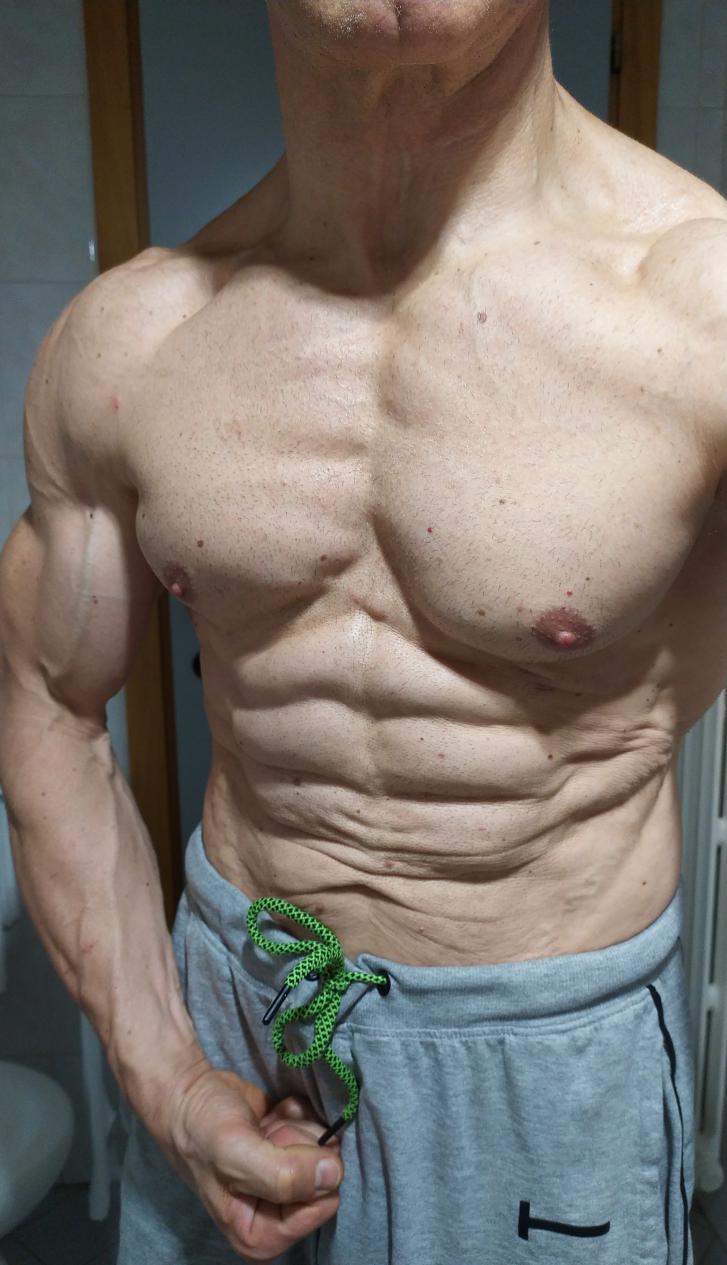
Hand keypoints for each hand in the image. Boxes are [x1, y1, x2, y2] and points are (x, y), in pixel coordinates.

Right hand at [154, 1063, 343, 1261]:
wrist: (189, 1094)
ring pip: (324, 1151)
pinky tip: (271, 1116)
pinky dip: (296, 1116)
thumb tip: (333, 1175)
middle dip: (298, 1147)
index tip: (270, 1152)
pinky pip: (319, 1129)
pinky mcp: (291, 1151)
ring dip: (294, 1129)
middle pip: (326, 1177)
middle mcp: (277, 1216)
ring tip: (262, 1127)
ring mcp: (287, 1183)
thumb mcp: (235, 1153)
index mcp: (261, 1236)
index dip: (302, 1171)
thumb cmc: (202, 1128)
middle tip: (264, 1137)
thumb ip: (284, 1175)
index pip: (322, 1206)